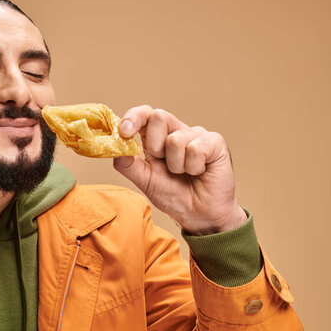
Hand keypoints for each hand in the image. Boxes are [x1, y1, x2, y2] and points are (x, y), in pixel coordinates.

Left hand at [113, 105, 246, 234]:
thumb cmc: (173, 195)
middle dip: (156, 147)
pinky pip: (196, 148)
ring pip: (175, 139)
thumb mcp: (144, 181)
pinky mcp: (215, 142)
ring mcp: (196, 134)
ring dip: (176, 165)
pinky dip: (194, 167)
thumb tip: (114, 147)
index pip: (143, 114)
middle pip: (158, 117)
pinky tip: (199, 172)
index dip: (133, 117)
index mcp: (156, 136)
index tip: (124, 132)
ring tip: (185, 173)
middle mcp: (176, 130)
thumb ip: (128, 164)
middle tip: (165, 166)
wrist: (198, 215)